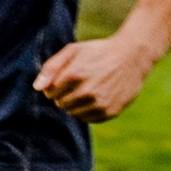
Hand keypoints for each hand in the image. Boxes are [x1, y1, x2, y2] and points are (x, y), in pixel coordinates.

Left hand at [32, 30, 161, 120]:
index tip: (66, 77)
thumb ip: (51, 68)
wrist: (133, 56)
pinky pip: (89, 119)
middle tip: (78, 83)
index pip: (50, 92)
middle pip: (61, 104)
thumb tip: (38, 88)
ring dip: (76, 104)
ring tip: (88, 89)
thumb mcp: (73, 51)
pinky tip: (98, 97)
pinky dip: (89, 110)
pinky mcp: (110, 112)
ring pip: (74, 113)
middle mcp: (87, 92)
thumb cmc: (98, 52)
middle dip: (64, 95)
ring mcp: (100, 104)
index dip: (55, 86)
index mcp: (75, 75)